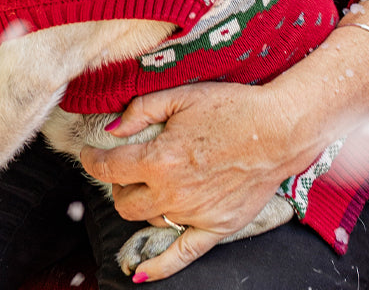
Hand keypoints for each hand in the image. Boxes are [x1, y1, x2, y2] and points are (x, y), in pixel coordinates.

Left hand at [80, 81, 321, 281]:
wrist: (278, 129)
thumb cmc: (232, 107)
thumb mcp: (181, 96)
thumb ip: (141, 111)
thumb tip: (111, 129)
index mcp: (160, 159)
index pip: (110, 168)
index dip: (92, 161)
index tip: (90, 155)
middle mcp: (172, 192)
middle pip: (124, 201)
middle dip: (116, 184)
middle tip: (125, 168)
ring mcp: (193, 214)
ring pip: (148, 220)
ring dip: (140, 204)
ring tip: (148, 186)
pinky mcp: (215, 228)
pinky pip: (181, 256)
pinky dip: (158, 267)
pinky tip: (140, 273)